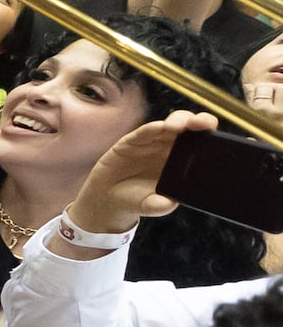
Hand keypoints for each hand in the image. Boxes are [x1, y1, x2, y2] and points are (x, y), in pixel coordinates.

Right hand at [63, 110, 213, 236]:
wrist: (107, 199)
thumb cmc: (136, 199)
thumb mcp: (151, 205)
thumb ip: (160, 205)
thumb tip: (169, 203)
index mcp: (185, 161)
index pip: (204, 142)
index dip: (212, 135)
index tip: (219, 138)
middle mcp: (172, 147)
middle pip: (191, 127)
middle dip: (199, 121)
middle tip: (199, 125)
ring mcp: (153, 142)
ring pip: (171, 123)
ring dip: (178, 121)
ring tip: (176, 127)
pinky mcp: (133, 141)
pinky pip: (145, 132)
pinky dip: (152, 128)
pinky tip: (157, 128)